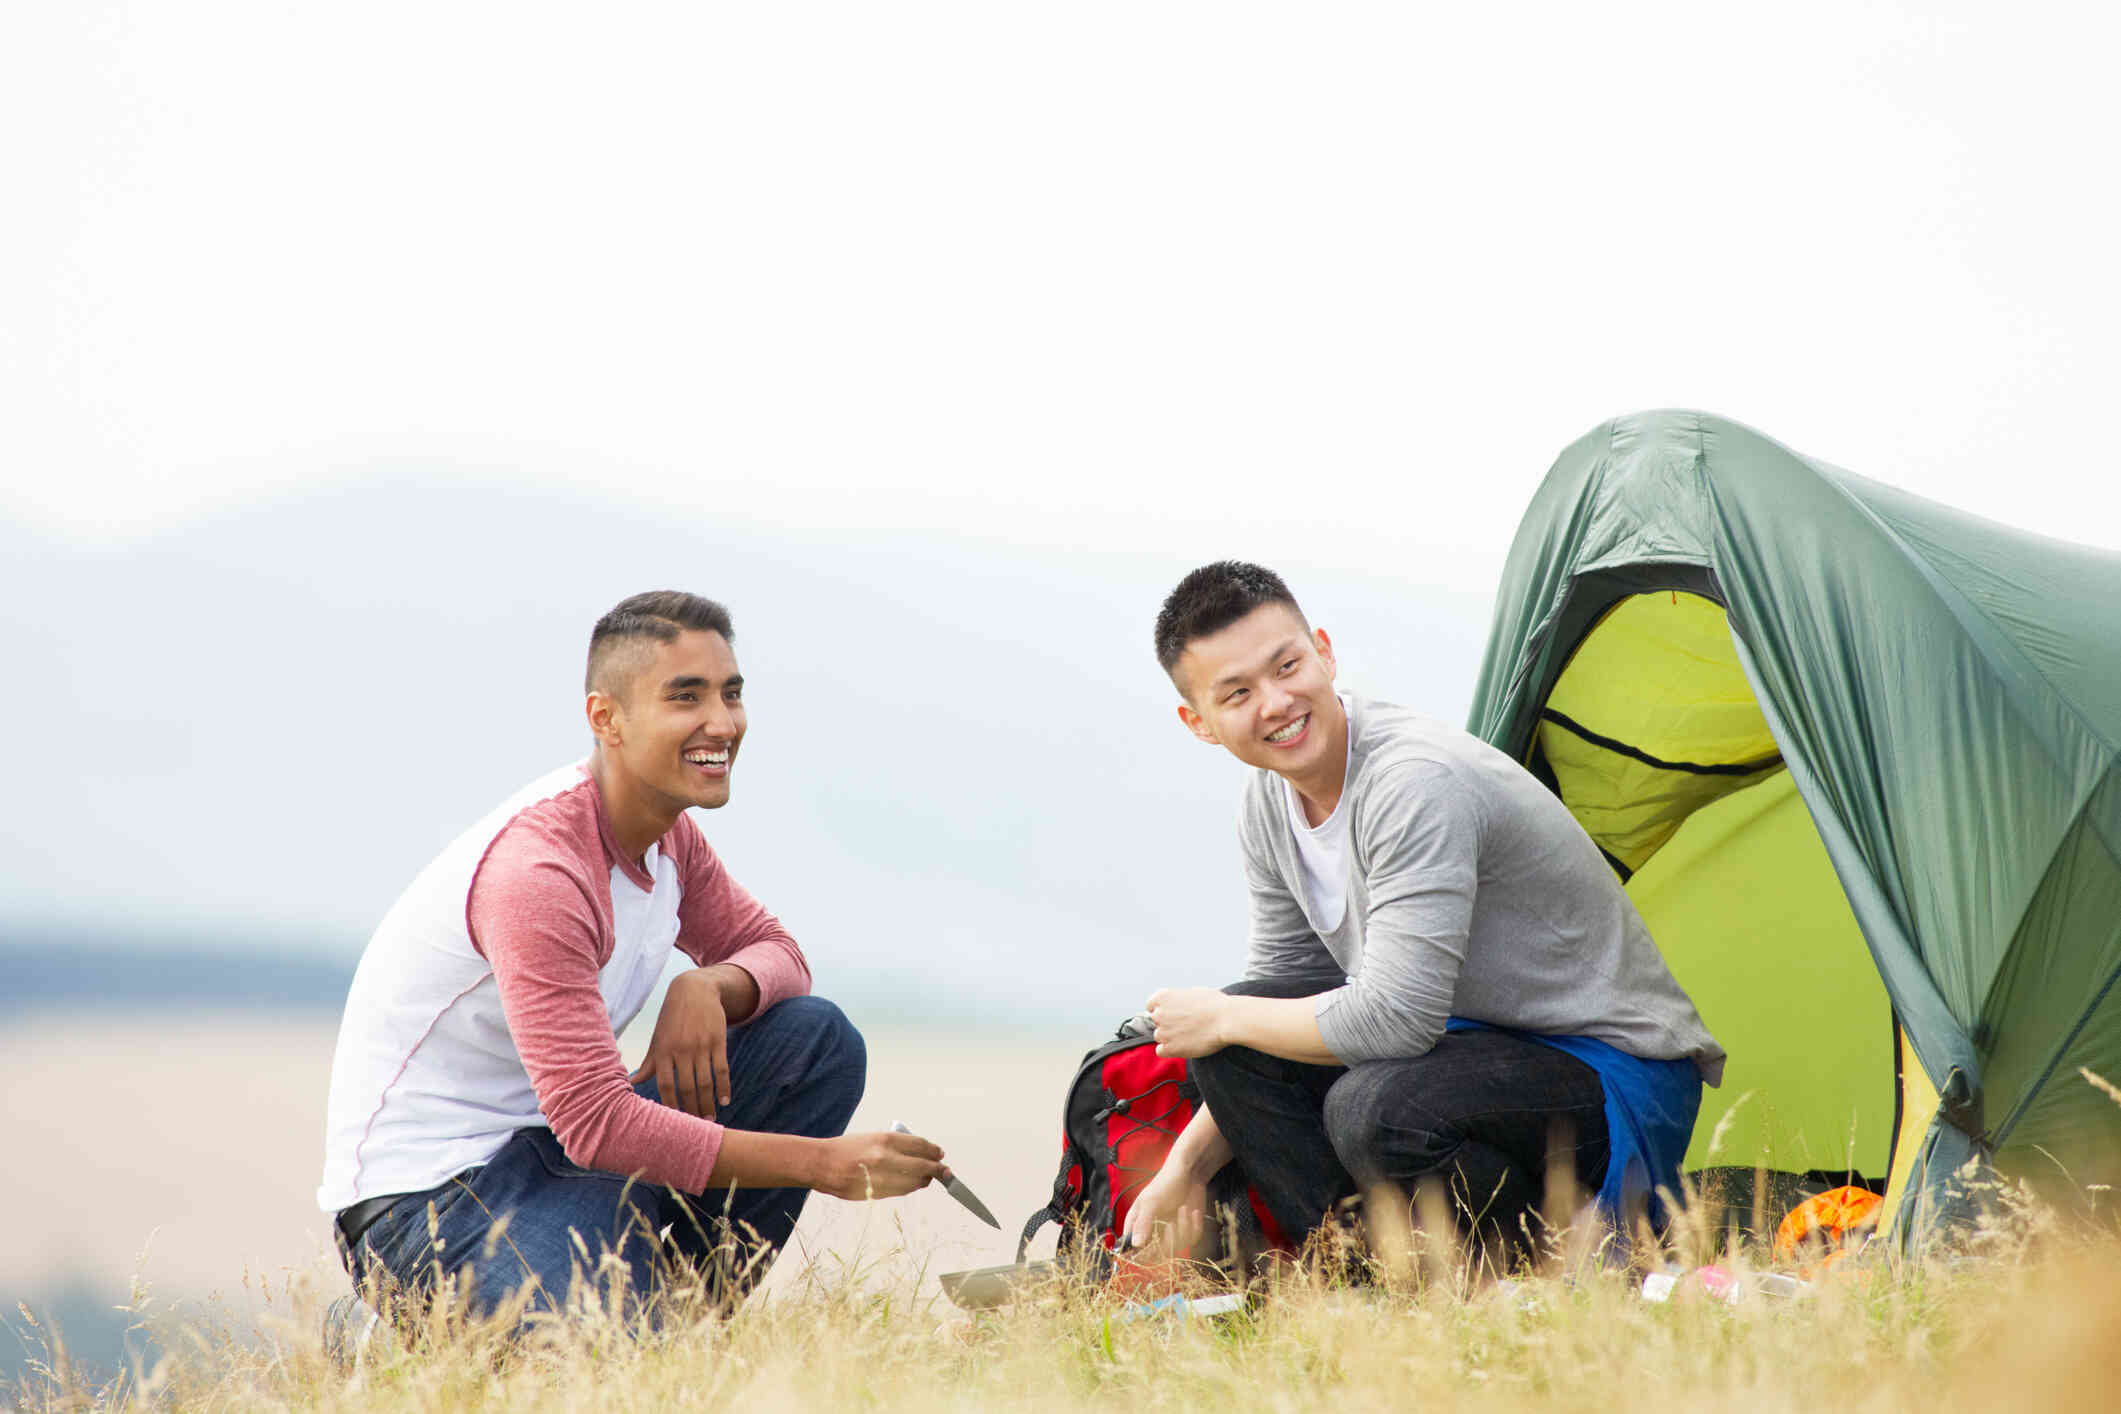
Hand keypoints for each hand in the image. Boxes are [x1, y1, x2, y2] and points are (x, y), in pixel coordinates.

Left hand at [629, 968, 730, 1116]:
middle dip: (692, 1109)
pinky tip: (725, 1099)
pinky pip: (721, 1069)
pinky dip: (724, 1087)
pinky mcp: (717, 1041)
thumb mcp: (658, 1038)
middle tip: (698, 1125)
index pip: (664, 1085)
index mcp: (663, 1050)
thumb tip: (632, 1084)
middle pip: (687, 1087)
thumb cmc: (672, 1018)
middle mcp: (681, 1049)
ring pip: (705, 1082)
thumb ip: (649, 1063)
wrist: (694, 989)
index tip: (674, 1121)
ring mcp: (701, 1045)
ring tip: (711, 1117)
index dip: (670, 1105)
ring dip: (708, 1103)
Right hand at [812, 1131, 947, 1200]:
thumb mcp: (873, 1138)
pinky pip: (900, 1191)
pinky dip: (909, 1188)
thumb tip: (922, 1155)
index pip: (921, 1146)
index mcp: (886, 1140)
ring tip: (927, 1178)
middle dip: (937, 1170)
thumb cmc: (848, 1148)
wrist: (822, 1163)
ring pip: (914, 1182)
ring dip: (924, 1181)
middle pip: (923, 1166)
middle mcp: (886, 1158)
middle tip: (945, 1171)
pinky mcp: (876, 1192)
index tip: (941, 1155)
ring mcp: (881, 1177)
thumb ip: (897, 1146)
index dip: (934, 1151)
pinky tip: (912, 1184)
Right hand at [1121, 1167, 1206, 1260]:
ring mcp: (1169, 1232)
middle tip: (1170, 1225)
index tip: (1154, 1246)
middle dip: (1167, 1241)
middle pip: (1156, 1254)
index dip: (1142, 1254)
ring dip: (1183, 1228)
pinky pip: (1191, 1240)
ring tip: (1183, 1208)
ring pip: (1176, 1247)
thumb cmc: (1166, 1183)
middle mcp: (1152, 1230)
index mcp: (1137, 1224)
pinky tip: (1194, 1212)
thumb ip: (1143, 1223)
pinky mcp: (1186, 1230)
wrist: (1190, 1173)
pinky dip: (1194, 1226)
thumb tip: (1135, 1245)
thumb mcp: (1152, 1202)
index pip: (1133, 1249)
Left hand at [1145, 987, 1229, 1059]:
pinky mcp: (1170, 1048)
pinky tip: (1183, 1046)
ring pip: (1160, 1037)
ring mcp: (1163, 1032)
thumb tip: (1179, 1005)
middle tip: (1185, 1026)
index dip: (1163, 1010)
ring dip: (1170, 1038)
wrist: (1226, 1020)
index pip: (1151, 1006)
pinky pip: (1161, 1051)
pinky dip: (1170, 1050)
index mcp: (1163, 997)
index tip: (1172, 1015)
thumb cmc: (1215, 1005)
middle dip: (1168, 1024)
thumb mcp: (1193, 992)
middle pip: (1156, 1022)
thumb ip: (1179, 999)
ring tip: (1189, 1036)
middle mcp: (1159, 1014)